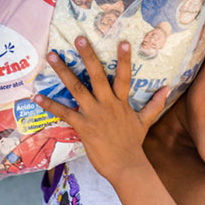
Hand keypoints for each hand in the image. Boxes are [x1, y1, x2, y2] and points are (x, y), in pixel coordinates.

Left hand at [33, 38, 169, 181]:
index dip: (124, 59)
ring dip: (63, 72)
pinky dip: (49, 104)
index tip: (122, 41)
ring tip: (52, 56)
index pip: (124, 76)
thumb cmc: (133, 144)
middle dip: (88, 55)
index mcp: (121, 102)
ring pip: (77, 88)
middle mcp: (107, 104)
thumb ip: (155, 103)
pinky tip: (36, 96)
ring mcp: (94, 114)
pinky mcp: (83, 126)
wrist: (126, 166)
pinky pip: (64, 113)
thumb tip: (168, 89)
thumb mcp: (145, 121)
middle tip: (78, 38)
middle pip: (97, 75)